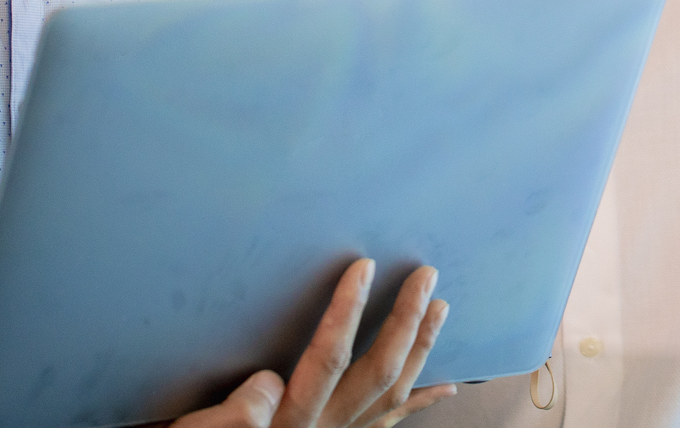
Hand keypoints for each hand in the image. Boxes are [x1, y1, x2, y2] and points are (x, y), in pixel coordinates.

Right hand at [173, 261, 453, 427]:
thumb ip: (232, 412)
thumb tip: (266, 384)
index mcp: (287, 416)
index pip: (325, 358)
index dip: (347, 311)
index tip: (363, 267)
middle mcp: (321, 427)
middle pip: (375, 370)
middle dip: (404, 320)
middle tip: (424, 276)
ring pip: (393, 392)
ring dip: (421, 347)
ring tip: (440, 307)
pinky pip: (392, 422)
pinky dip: (422, 401)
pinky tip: (446, 384)